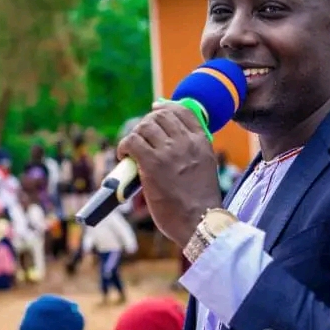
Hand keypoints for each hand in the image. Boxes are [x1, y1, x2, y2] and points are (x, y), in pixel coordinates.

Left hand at [117, 104, 221, 247]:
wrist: (200, 222)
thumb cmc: (200, 204)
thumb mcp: (205, 170)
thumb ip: (192, 155)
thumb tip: (169, 149)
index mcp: (202, 143)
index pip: (183, 111)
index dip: (166, 107)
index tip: (156, 109)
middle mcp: (186, 142)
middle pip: (160, 116)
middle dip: (146, 123)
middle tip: (140, 137)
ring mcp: (169, 151)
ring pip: (144, 126)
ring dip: (135, 135)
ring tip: (131, 150)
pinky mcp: (152, 163)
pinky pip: (132, 141)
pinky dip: (124, 146)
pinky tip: (124, 156)